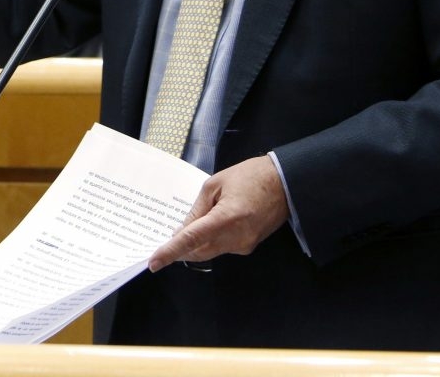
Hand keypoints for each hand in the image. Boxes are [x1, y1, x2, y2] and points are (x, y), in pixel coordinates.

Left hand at [148, 155, 289, 271]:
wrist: (285, 183)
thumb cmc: (250, 176)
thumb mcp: (215, 185)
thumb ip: (197, 210)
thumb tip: (182, 231)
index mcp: (226, 218)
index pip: (191, 240)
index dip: (170, 252)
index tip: (154, 262)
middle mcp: (236, 238)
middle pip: (198, 252)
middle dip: (180, 249)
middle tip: (165, 242)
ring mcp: (244, 245)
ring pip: (209, 252)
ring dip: (195, 245)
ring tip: (187, 228)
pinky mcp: (249, 247)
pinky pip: (222, 248)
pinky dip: (210, 241)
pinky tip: (207, 227)